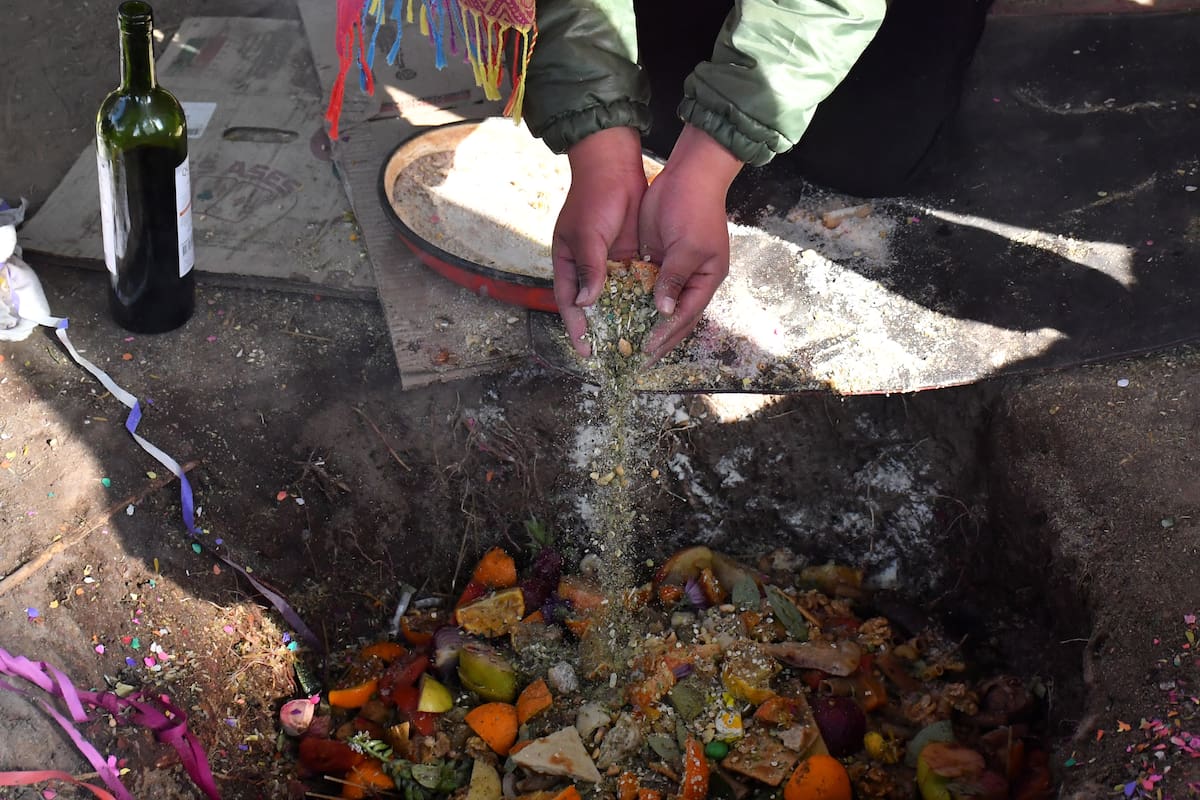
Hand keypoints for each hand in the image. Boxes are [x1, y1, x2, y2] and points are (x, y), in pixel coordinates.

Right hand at [553, 127, 647, 355]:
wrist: (615, 166)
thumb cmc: (593, 199)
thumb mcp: (588, 235)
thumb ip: (589, 269)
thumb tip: (585, 303)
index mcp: (568, 264)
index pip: (570, 303)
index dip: (577, 328)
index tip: (586, 351)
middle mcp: (588, 267)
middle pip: (594, 306)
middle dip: (603, 329)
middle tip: (615, 354)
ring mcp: (610, 262)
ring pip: (617, 297)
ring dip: (625, 316)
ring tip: (637, 341)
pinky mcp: (630, 255)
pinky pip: (636, 282)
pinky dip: (642, 298)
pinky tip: (652, 316)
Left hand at [639, 125, 742, 361]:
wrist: (686, 174)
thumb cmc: (692, 208)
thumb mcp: (686, 247)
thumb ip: (674, 279)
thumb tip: (664, 311)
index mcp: (706, 279)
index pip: (685, 316)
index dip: (666, 334)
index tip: (646, 349)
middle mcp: (692, 279)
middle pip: (675, 317)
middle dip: (657, 338)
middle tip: (636, 359)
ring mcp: (676, 269)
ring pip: (660, 304)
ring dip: (645, 322)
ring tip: (627, 343)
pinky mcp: (659, 258)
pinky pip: (647, 286)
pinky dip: (636, 301)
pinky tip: (621, 314)